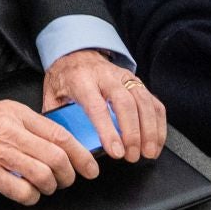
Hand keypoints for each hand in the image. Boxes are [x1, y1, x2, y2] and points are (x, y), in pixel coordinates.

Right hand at [0, 94, 93, 204]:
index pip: (60, 135)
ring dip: (50, 187)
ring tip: (45, 189)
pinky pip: (17, 189)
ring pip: (41, 174)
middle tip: (67, 182)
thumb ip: (23, 123)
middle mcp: (10, 132)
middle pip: (56, 157)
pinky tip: (27, 196)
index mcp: (16, 114)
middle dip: (69, 175)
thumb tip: (50, 140)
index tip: (90, 168)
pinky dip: (29, 197)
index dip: (81, 155)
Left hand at [40, 49, 161, 162]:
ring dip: (149, 130)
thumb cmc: (65, 78)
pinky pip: (153, 102)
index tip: (115, 151)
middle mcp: (106, 76)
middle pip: (125, 103)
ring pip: (143, 102)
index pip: (97, 106)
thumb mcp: (52, 95)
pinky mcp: (137, 82)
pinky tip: (156, 141)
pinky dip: (158, 124)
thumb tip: (67, 144)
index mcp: (81, 79)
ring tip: (147, 153)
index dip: (108, 130)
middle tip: (131, 155)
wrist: (76, 54)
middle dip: (132, 133)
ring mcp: (124, 77)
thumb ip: (58, 118)